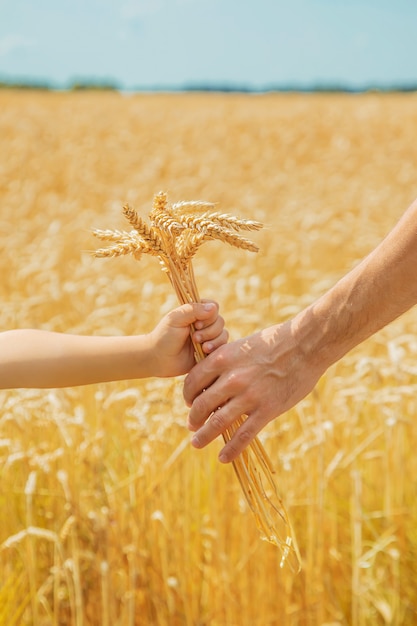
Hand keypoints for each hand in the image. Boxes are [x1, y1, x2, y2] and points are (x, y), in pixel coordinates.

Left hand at [150, 301, 227, 376]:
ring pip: (223, 334)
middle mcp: (204, 323)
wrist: (159, 359)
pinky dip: (216, 348)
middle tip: (194, 337)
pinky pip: (223, 347)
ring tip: (201, 347)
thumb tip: (213, 307)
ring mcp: (208, 337)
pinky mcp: (211, 351)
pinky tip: (205, 351)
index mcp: (196, 312)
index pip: (214, 307)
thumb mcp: (176, 319)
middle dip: (209, 330)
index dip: (209, 315)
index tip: (196, 323)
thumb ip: (193, 310)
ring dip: (213, 340)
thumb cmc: (164, 336)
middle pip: (220, 321)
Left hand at [183, 320, 324, 462]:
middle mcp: (231, 378)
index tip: (189, 402)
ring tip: (196, 443)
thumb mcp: (243, 345)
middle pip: (201, 404)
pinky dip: (231, 449)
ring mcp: (249, 396)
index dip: (187, 395)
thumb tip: (214, 377)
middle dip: (193, 418)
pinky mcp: (267, 410)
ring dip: (204, 436)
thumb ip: (227, 361)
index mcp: (223, 358)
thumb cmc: (275, 341)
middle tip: (192, 426)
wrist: (305, 345)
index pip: (193, 381)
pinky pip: (243, 435)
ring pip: (218, 423)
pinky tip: (223, 457)